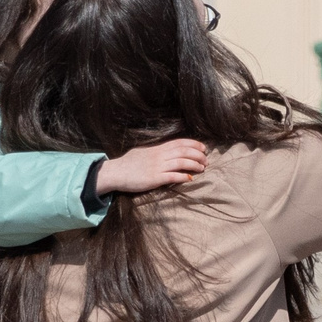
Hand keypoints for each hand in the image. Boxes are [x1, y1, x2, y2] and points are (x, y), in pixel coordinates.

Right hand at [95, 138, 209, 195]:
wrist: (115, 173)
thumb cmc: (127, 164)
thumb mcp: (142, 152)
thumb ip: (155, 151)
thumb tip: (166, 151)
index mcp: (157, 149)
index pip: (180, 142)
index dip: (194, 144)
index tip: (203, 148)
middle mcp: (159, 156)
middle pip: (184, 151)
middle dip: (198, 155)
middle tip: (206, 160)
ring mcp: (157, 167)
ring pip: (181, 162)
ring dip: (194, 165)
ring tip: (202, 168)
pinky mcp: (154, 178)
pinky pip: (172, 176)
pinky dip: (183, 176)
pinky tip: (190, 178)